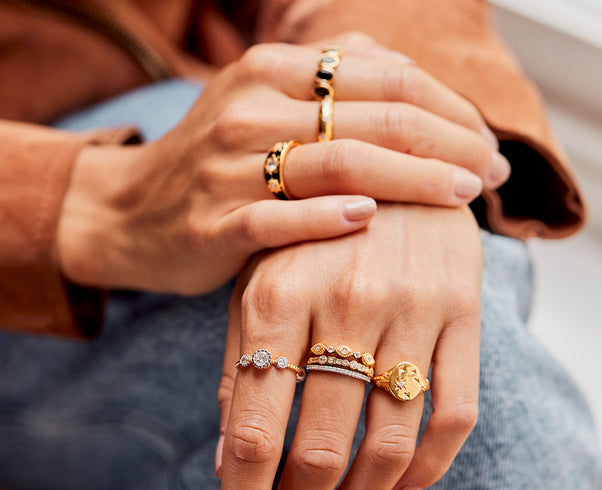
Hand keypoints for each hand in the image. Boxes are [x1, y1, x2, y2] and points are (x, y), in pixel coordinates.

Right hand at [58, 35, 506, 294]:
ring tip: (462, 195)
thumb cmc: (215, 166)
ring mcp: (229, 168)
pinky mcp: (214, 224)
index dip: (448, 108)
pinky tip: (369, 222)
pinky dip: (328, 220)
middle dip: (449, 143)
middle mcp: (251, 109)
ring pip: (338, 164)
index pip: (385, 77)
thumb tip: (419, 94)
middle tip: (492, 171)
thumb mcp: (265, 108)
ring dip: (410, 180)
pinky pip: (280, 220)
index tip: (485, 142)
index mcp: (271, 72)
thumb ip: (333, 93)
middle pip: (373, 117)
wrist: (129, 212)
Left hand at [216, 202, 481, 489]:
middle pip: (319, 446)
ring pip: (390, 442)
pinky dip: (428, 470)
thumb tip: (226, 454)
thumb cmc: (309, 231)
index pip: (252, 430)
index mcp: (275, 297)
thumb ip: (239, 361)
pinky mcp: (462, 313)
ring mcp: (411, 308)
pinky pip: (455, 414)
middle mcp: (344, 303)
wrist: (392, 163)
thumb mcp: (255, 280)